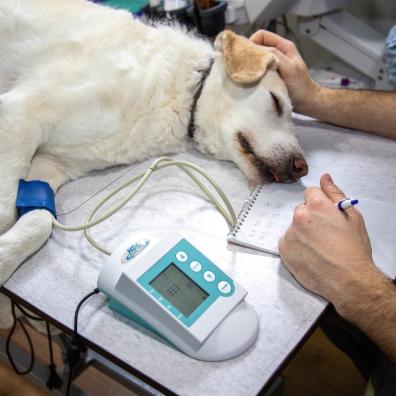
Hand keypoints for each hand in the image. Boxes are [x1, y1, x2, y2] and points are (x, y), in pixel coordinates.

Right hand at [250, 30, 319, 112]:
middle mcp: (277, 53)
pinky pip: (257, 70)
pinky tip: (252, 80)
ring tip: (249, 74)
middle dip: (250, 54)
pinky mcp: (269, 75)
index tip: (247, 56)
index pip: (261, 35)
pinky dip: (253, 74)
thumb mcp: (289, 67)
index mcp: (283, 46)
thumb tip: (256, 49)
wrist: (305, 102)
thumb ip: (275, 55)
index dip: (252, 42)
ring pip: (256, 59)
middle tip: (245, 66)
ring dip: (251, 66)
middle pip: (257, 46)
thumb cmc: (300, 85)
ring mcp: (272, 65)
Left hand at [279, 173, 385, 318]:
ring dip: (302, 233)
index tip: (325, 215)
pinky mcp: (284, 249)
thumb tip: (325, 178)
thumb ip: (335, 194)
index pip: (310, 193)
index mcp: (316, 206)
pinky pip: (287, 241)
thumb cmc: (353, 251)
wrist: (348, 280)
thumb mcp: (352, 217)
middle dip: (310, 218)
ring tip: (319, 247)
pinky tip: (310, 254)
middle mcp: (300, 217)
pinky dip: (296, 246)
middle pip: (301, 210)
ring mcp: (290, 234)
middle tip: (325, 234)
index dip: (319, 204)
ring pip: (294, 227)